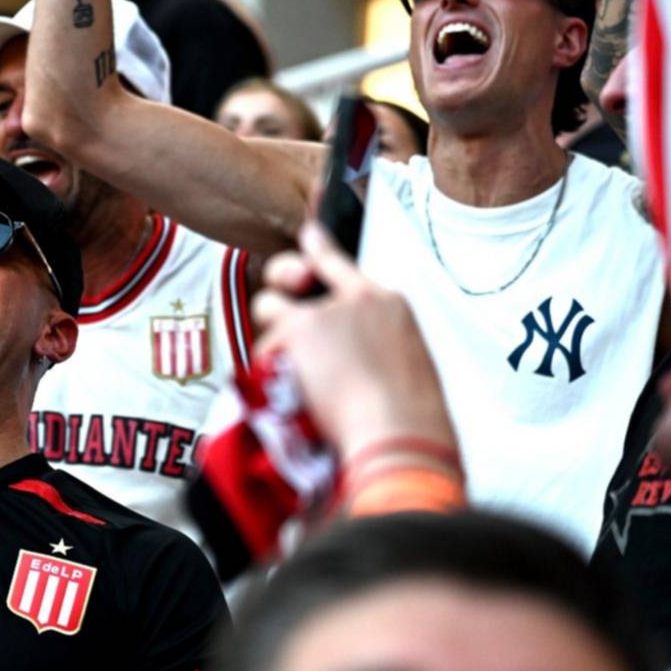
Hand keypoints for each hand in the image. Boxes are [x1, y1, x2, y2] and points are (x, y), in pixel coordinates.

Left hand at [251, 222, 456, 466]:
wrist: (400, 435)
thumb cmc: (408, 423)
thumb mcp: (405, 370)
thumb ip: (374, 346)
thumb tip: (347, 358)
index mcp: (390, 306)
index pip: (344, 266)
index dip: (319, 250)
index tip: (308, 234)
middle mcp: (355, 299)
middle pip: (293, 273)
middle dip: (278, 287)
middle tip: (279, 311)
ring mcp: (323, 311)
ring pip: (268, 307)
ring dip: (272, 338)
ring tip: (297, 379)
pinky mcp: (297, 329)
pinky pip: (262, 346)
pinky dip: (267, 372)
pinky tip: (293, 395)